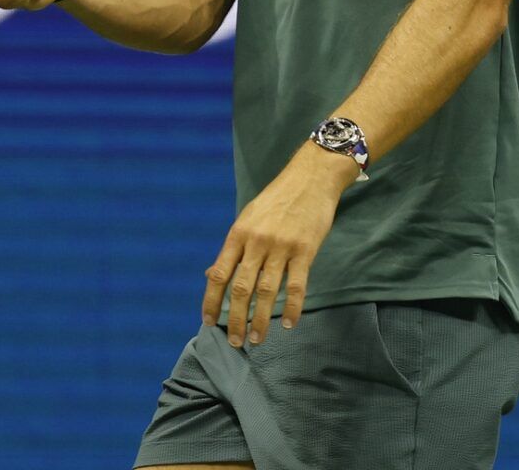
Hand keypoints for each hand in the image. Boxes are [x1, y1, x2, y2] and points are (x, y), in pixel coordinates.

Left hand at [201, 143, 357, 347]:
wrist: (310, 177)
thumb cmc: (277, 199)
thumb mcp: (248, 218)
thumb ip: (234, 248)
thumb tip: (213, 275)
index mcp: (238, 234)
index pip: (219, 274)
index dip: (211, 301)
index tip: (208, 322)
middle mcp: (256, 242)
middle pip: (241, 288)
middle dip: (235, 319)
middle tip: (235, 341)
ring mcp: (281, 246)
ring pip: (267, 292)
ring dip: (261, 320)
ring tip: (257, 339)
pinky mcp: (305, 250)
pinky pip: (297, 285)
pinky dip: (292, 308)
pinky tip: (288, 323)